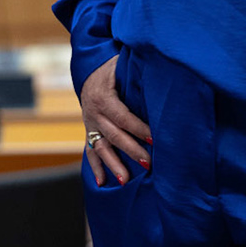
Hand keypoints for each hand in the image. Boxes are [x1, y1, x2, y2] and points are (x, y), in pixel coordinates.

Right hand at [79, 54, 151, 185]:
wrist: (87, 71)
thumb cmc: (111, 67)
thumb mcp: (120, 64)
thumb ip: (134, 69)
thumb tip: (158, 70)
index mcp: (103, 97)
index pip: (123, 117)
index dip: (139, 129)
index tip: (154, 140)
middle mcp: (94, 113)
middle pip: (114, 136)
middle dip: (131, 151)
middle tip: (148, 164)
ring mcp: (90, 124)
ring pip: (101, 148)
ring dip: (113, 165)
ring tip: (125, 181)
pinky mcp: (89, 132)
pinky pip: (90, 152)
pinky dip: (95, 168)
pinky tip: (102, 183)